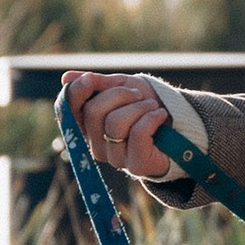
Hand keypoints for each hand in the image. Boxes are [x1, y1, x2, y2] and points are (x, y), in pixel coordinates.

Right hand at [63, 71, 177, 178]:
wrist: (179, 123)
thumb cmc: (146, 104)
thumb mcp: (122, 86)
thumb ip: (97, 84)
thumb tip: (66, 78)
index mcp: (88, 126)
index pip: (68, 111)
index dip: (75, 94)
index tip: (89, 80)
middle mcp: (96, 145)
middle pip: (93, 112)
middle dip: (119, 94)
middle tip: (138, 95)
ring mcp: (115, 158)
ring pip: (115, 123)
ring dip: (139, 107)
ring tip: (152, 107)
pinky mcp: (136, 165)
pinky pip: (138, 134)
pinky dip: (152, 118)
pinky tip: (160, 116)